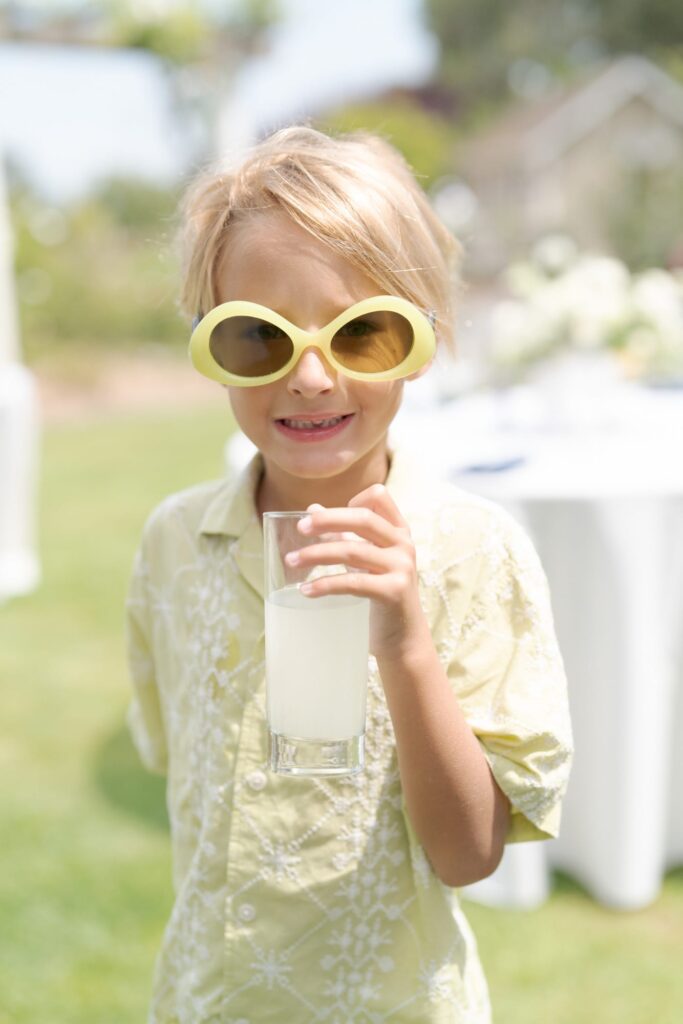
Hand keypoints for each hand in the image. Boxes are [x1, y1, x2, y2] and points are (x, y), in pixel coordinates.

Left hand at [285, 483, 429, 661]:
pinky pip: (353, 582)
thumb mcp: (365, 558)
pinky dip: (325, 585)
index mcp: (399, 530)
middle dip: (327, 520)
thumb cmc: (380, 592)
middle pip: (363, 518)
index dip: (353, 500)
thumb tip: (312, 509)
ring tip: (291, 561)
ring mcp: (402, 567)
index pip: (379, 496)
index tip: (329, 516)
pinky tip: (306, 590)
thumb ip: (343, 533)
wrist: (402, 636)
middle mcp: (404, 544)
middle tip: (300, 528)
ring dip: (316, 554)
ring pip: (352, 551)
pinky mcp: (394, 591)